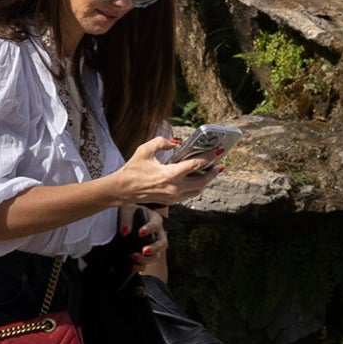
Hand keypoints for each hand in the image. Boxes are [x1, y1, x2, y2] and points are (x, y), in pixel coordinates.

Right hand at [106, 135, 221, 207]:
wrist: (123, 190)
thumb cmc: (133, 169)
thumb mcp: (145, 150)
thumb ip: (161, 142)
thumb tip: (175, 143)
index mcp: (170, 174)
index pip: (195, 164)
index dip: (209, 157)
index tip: (218, 151)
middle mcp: (174, 188)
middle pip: (202, 181)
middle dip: (213, 173)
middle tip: (220, 165)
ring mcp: (173, 196)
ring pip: (197, 190)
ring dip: (206, 181)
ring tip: (211, 172)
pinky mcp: (170, 201)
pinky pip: (189, 194)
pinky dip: (196, 187)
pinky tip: (196, 179)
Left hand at [128, 208, 170, 280]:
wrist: (127, 219)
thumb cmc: (129, 212)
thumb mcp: (126, 209)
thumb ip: (126, 218)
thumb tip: (124, 232)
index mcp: (155, 219)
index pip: (156, 224)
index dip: (149, 229)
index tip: (140, 233)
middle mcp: (158, 234)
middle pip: (162, 244)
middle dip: (154, 248)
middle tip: (144, 250)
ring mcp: (154, 246)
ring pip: (156, 256)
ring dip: (146, 259)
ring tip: (133, 257)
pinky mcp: (147, 255)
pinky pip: (148, 264)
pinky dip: (141, 267)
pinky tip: (134, 267)